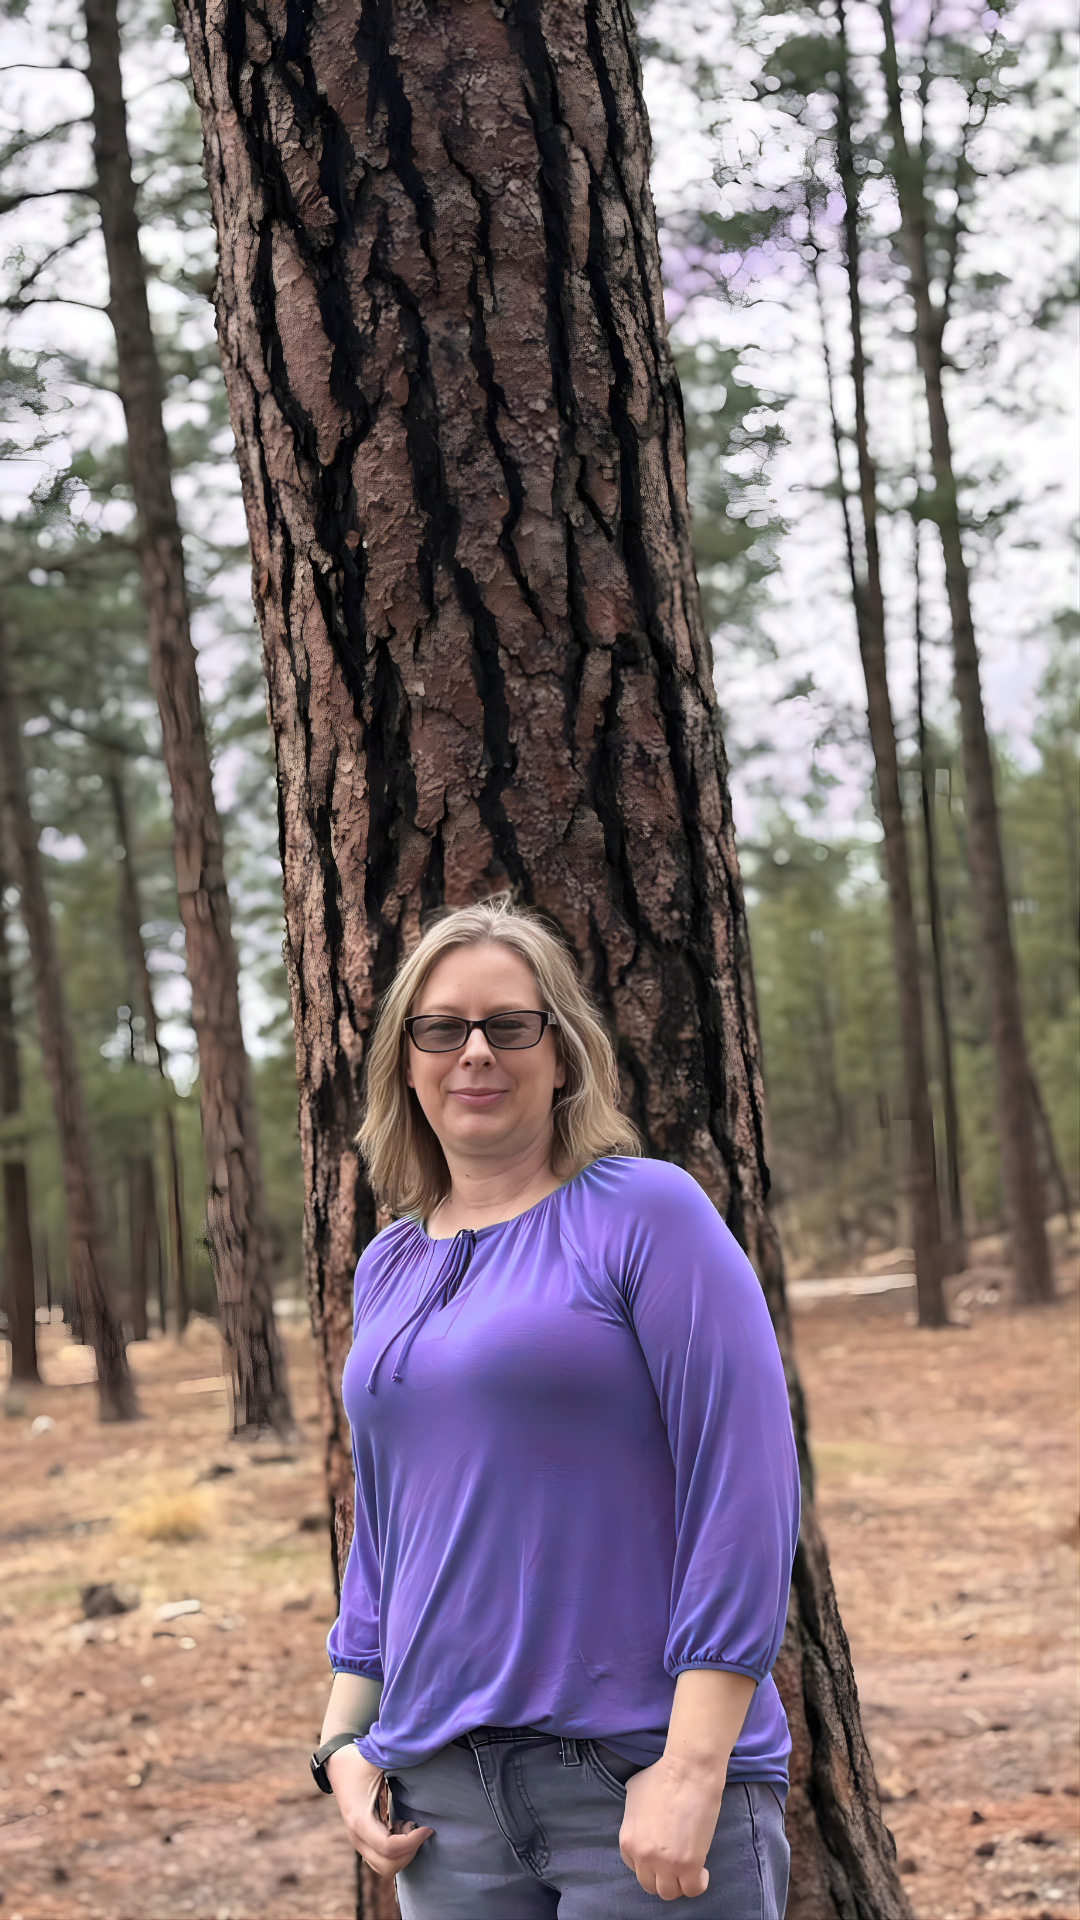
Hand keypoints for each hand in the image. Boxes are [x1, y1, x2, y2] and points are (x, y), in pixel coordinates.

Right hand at [325, 1743, 432, 1877]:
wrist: (337, 1764)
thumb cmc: (358, 1760)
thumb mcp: (376, 1758)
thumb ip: (397, 1757)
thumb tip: (420, 1753)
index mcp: (360, 1819)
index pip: (389, 1848)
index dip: (412, 1842)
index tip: (427, 1827)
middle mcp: (357, 1836)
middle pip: (388, 1866)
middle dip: (409, 1852)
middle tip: (418, 1828)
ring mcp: (358, 1841)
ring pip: (384, 1867)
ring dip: (402, 1853)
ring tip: (408, 1826)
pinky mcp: (363, 1840)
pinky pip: (381, 1860)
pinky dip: (396, 1852)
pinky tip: (400, 1827)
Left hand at [618, 1754, 725, 1900]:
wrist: (688, 1770)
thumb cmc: (663, 1775)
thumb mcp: (633, 1792)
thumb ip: (633, 1815)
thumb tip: (640, 1820)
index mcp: (627, 1842)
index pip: (635, 1868)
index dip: (650, 1862)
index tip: (661, 1855)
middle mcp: (643, 1857)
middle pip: (650, 1885)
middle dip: (662, 1876)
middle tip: (675, 1863)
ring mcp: (665, 1864)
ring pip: (669, 1893)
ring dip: (679, 1883)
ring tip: (689, 1869)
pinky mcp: (689, 1865)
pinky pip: (692, 1890)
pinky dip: (698, 1884)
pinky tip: (702, 1871)